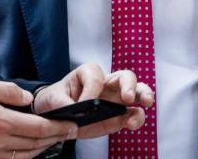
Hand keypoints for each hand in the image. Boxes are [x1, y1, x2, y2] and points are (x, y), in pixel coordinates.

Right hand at [0, 80, 77, 158]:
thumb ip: (8, 91)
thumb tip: (27, 98)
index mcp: (2, 122)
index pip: (40, 128)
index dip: (59, 127)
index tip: (72, 125)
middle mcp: (0, 142)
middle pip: (36, 143)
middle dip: (57, 137)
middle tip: (70, 132)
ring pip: (28, 154)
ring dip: (45, 146)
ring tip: (56, 137)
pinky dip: (29, 153)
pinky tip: (34, 146)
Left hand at [32, 63, 154, 138]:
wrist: (57, 115)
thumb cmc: (56, 99)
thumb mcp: (53, 98)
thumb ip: (62, 103)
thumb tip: (74, 112)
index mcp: (89, 73)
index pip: (95, 77)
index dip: (91, 90)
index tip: (83, 103)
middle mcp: (107, 83)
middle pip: (125, 77)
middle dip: (130, 85)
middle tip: (128, 97)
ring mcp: (115, 99)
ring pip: (137, 92)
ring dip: (143, 97)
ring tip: (144, 105)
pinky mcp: (119, 116)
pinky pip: (132, 115)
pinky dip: (136, 118)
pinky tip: (132, 124)